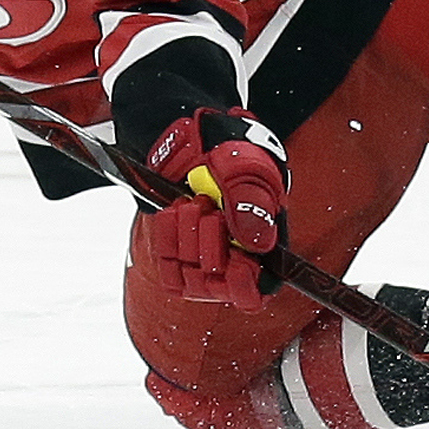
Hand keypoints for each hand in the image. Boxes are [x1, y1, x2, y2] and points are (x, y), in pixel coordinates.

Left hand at [139, 109, 289, 308]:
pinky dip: (167, 239)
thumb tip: (259, 246)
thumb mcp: (245, 170)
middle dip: (211, 248)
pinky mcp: (175, 249)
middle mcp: (233, 255)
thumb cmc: (228, 150)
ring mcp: (202, 254)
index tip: (236, 264)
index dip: (245, 286)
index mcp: (262, 241)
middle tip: (207, 209)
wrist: (189, 137)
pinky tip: (173, 212)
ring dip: (187, 239)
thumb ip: (253, 206)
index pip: (257, 291)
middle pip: (219, 286)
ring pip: (191, 278)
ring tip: (190, 203)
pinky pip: (167, 266)